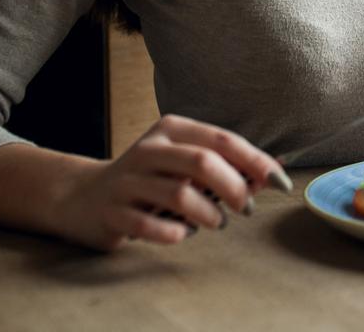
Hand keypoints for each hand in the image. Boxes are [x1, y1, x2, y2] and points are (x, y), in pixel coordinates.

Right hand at [50, 114, 288, 250]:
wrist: (83, 197)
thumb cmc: (151, 180)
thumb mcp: (187, 164)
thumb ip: (230, 167)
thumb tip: (278, 170)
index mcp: (172, 130)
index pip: (223, 140)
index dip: (256, 161)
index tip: (281, 183)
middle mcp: (148, 150)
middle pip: (203, 163)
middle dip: (234, 188)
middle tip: (245, 208)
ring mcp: (127, 181)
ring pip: (180, 196)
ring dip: (209, 214)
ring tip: (216, 222)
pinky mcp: (112, 213)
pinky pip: (152, 226)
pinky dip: (177, 233)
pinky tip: (184, 232)